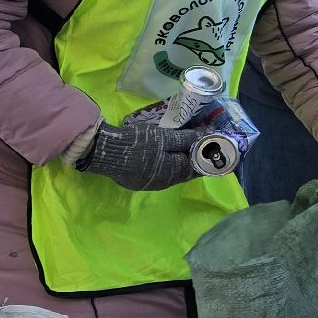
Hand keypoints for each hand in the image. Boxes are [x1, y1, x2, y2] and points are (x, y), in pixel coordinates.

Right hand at [76, 122, 201, 190]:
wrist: (103, 150)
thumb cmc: (137, 144)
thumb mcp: (165, 138)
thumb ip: (188, 138)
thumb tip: (210, 134)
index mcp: (172, 175)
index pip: (196, 168)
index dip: (206, 156)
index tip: (214, 144)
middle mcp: (162, 183)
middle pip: (184, 170)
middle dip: (193, 156)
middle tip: (200, 140)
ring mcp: (148, 182)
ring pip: (171, 171)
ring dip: (179, 158)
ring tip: (184, 143)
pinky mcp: (136, 179)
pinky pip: (158, 170)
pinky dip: (165, 161)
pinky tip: (164, 151)